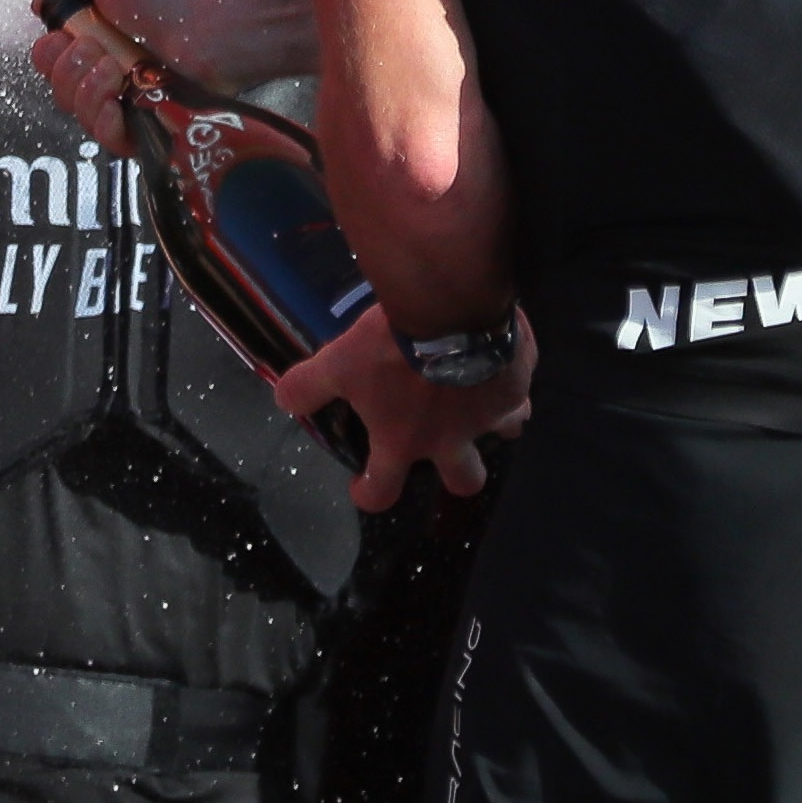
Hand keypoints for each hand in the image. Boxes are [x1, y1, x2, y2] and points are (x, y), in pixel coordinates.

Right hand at [35, 0, 320, 120]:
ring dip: (89, 89)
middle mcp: (107, 71)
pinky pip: (107, 140)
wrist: (209, 22)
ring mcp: (127, 102)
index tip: (68, 38)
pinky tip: (119, 100)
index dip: (50, 54)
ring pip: (78, 115)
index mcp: (94, 39)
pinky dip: (104, 119)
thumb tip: (39, 2)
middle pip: (59, 91)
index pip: (49, 63)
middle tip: (101, 50)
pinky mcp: (146, 128)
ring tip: (119, 69)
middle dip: (69, 69)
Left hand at [271, 304, 532, 508]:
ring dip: (492, 424)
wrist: (449, 307)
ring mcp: (490, 415)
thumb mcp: (338, 363)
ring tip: (481, 399)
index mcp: (402, 440)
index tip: (365, 489)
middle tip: (445, 451)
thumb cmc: (390, 344)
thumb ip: (308, 386)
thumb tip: (282, 400)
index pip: (382, 492)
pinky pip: (519, 391)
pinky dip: (510, 380)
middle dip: (457, 476)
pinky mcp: (517, 386)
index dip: (370, 495)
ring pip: (503, 436)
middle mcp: (451, 439)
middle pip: (464, 484)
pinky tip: (501, 359)